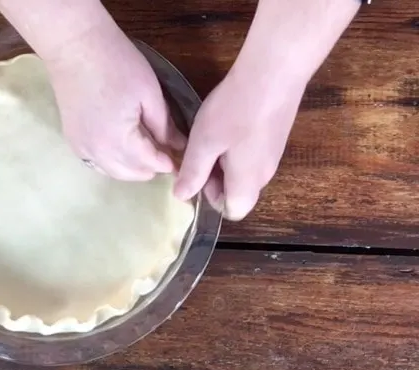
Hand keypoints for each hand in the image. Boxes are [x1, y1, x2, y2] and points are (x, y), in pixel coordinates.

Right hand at [42, 22, 185, 180]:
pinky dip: (112, 163)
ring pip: (112, 172)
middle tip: (167, 155)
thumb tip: (178, 146)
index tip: (183, 160)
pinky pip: (95, 163)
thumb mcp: (150, 94)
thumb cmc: (116, 64)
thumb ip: (164, 126)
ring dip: (132, 168)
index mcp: (119, 141)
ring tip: (148, 154)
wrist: (75, 47)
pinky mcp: (72, 140)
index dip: (169, 162)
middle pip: (131, 174)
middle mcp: (97, 153)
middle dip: (151, 168)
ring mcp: (81, 148)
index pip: (150, 163)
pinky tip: (122, 152)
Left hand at [174, 67, 306, 220]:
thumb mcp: (204, 142)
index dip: (211, 198)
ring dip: (224, 160)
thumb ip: (192, 172)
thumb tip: (181, 197)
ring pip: (243, 172)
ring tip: (211, 134)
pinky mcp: (276, 137)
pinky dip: (236, 147)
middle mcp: (265, 174)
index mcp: (248, 182)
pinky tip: (227, 123)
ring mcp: (273, 155)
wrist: (274, 72)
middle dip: (215, 178)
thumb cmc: (235, 110)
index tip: (197, 174)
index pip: (233, 210)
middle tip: (201, 150)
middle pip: (238, 192)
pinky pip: (252, 154)